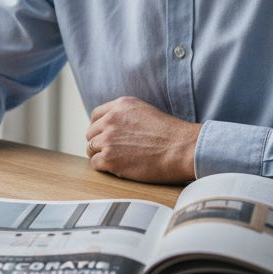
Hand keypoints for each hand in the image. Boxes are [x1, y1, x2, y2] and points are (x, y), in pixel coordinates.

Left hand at [84, 96, 200, 183]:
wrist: (181, 149)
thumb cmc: (171, 134)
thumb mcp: (144, 111)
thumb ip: (125, 115)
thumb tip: (112, 126)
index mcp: (120, 106)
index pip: (96, 115)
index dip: (99, 127)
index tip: (104, 136)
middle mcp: (110, 120)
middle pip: (91, 133)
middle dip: (99, 141)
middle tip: (111, 151)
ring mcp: (108, 139)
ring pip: (91, 148)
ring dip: (100, 154)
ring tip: (115, 160)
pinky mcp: (109, 159)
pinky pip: (95, 163)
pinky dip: (103, 167)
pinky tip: (116, 168)